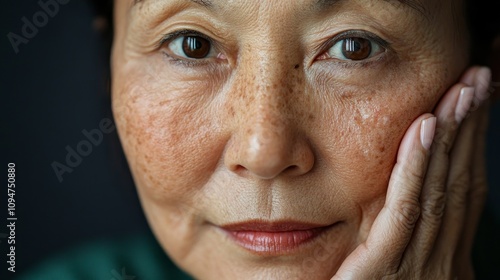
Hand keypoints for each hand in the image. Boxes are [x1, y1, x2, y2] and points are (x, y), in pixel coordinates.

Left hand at [331, 66, 491, 279]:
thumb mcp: (387, 268)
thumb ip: (399, 236)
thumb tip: (406, 194)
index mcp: (442, 257)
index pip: (461, 189)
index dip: (470, 143)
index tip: (474, 102)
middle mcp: (441, 258)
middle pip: (459, 181)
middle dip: (470, 127)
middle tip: (478, 79)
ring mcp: (419, 263)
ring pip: (442, 188)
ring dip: (453, 135)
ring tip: (462, 90)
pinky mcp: (387, 266)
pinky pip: (407, 209)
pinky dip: (417, 167)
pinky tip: (426, 128)